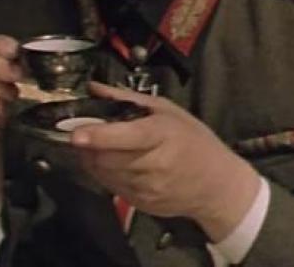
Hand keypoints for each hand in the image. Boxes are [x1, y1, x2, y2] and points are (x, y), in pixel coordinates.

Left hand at [73, 81, 260, 241]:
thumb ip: (128, 99)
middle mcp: (153, 165)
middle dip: (89, 146)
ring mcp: (146, 188)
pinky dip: (104, 173)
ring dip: (94, 159)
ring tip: (100, 146)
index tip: (77, 135)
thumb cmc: (195, 141)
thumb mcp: (169, 111)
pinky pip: (110, 187)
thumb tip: (94, 88)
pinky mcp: (140, 204)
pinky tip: (115, 162)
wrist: (217, 185)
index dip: (100, 136)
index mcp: (163, 135)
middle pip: (106, 158)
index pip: (127, 137)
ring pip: (104, 174)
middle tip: (83, 132)